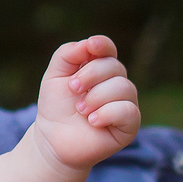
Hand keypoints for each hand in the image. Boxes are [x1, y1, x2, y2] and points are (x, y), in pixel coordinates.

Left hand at [33, 35, 139, 171]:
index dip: (102, 45)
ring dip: (95, 97)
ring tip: (80, 110)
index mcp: (99, 68)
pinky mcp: (129, 124)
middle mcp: (116, 83)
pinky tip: (92, 121)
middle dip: (89, 75)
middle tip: (72, 89)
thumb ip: (68, 54)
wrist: (52, 138)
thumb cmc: (56, 105)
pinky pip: (128, 110)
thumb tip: (89, 43)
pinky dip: (107, 113)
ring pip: (123, 87)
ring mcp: (125, 103)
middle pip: (114, 66)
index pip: (108, 50)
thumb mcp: (55, 75)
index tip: (91, 46)